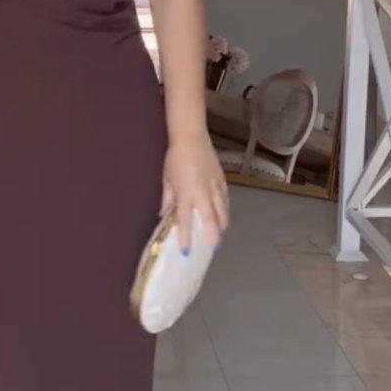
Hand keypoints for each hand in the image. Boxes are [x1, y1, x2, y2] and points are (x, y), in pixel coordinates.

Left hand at [160, 130, 229, 253]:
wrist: (191, 138)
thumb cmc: (175, 159)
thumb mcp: (167, 180)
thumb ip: (168, 199)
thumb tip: (165, 213)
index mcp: (186, 195)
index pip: (186, 222)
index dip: (186, 238)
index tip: (186, 252)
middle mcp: (202, 194)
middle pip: (210, 221)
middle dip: (212, 236)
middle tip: (213, 247)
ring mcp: (214, 187)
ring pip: (222, 211)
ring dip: (221, 224)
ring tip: (220, 233)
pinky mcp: (222, 180)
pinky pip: (225, 199)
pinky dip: (225, 209)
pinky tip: (224, 214)